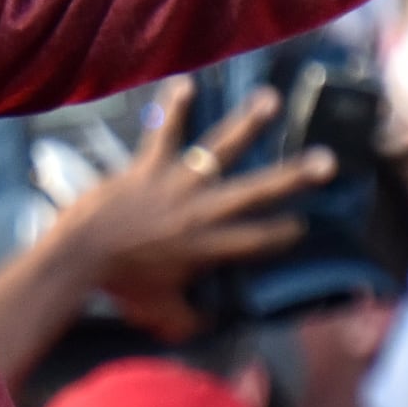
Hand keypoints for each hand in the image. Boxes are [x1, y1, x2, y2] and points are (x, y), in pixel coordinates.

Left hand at [40, 88, 331, 338]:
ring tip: (270, 99)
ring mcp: (176, 184)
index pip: (258, 239)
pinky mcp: (147, 167)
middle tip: (327, 160)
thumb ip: (188, 317)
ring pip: (217, 149)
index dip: (284, 233)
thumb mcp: (161, 311)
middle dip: (295, 175)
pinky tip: (185, 82)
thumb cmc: (121, 285)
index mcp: (208, 247)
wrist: (80, 258)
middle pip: (256, 191)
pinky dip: (172, 107)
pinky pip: (162, 132)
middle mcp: (200, 211)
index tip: (304, 224)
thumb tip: (206, 324)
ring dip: (246, 123)